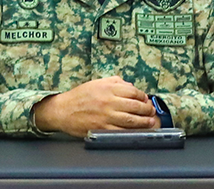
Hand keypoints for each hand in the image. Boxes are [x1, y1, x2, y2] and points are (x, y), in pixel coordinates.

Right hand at [32, 76, 159, 136]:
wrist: (63, 110)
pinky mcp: (104, 129)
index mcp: (107, 88)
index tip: (145, 99)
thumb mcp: (96, 83)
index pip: (133, 91)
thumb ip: (114, 82)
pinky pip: (124, 131)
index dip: (143, 96)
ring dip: (145, 121)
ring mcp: (107, 116)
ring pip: (133, 120)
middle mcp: (108, 101)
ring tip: (150, 121)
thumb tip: (130, 86)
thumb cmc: (79, 97)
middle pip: (136, 106)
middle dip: (147, 109)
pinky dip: (135, 132)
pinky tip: (139, 131)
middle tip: (151, 111)